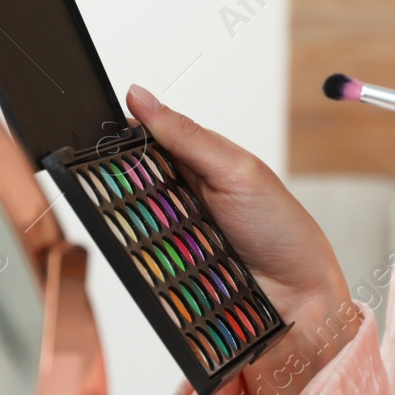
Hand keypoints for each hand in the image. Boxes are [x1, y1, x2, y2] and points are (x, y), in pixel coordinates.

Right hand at [124, 84, 357, 394]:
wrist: (302, 299)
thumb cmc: (281, 227)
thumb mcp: (236, 170)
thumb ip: (186, 135)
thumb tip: (139, 95)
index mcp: (195, 162)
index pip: (143, 141)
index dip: (119, 138)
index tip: (93, 133)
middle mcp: (177, 197)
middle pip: (127, 184)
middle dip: (117, 184)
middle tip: (112, 181)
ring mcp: (169, 236)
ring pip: (127, 224)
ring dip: (129, 222)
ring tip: (142, 221)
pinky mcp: (165, 271)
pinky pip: (136, 262)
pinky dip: (138, 258)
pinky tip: (143, 254)